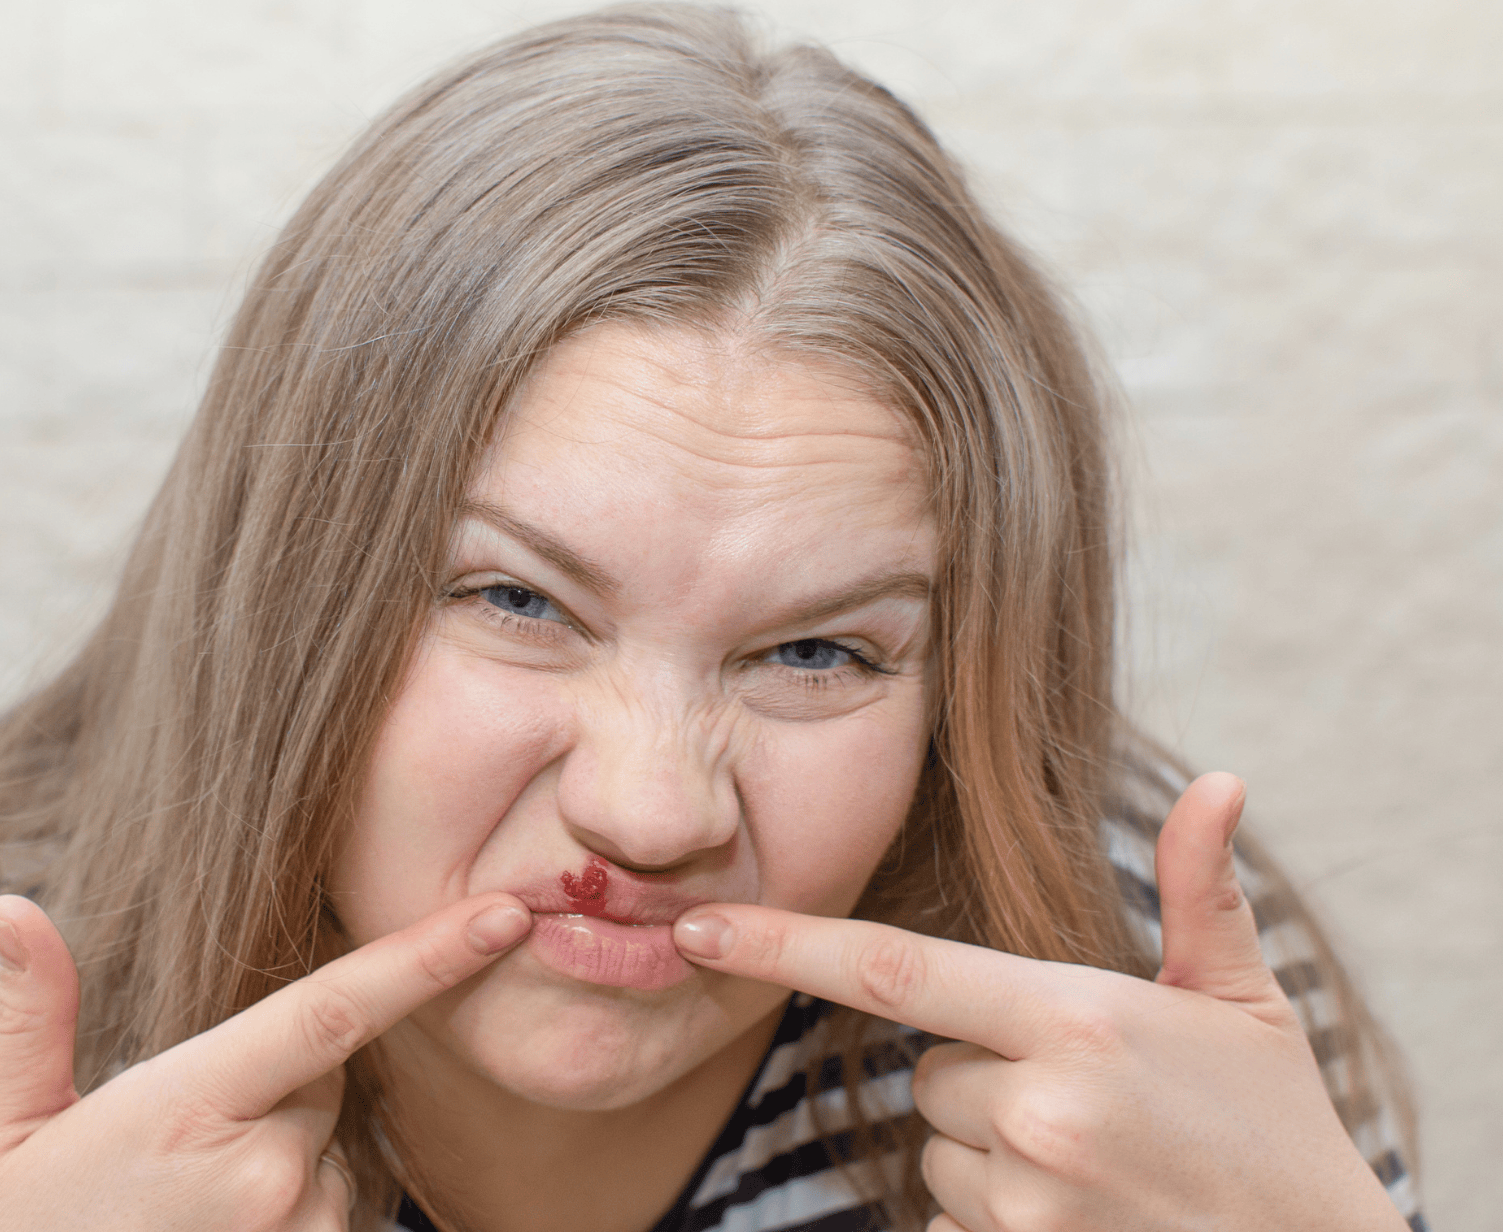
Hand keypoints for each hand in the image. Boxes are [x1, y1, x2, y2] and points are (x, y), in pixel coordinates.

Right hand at [0, 891, 532, 1230]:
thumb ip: (27, 1016)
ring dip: (286, 1154)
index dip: (426, 958)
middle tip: (185, 1137)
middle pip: (325, 1075)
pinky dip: (295, 1211)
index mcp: (187, 1109)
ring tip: (189, 1206)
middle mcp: (263, 1176)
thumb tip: (9, 905)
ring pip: (330, 1150)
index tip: (504, 915)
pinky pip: (334, 1213)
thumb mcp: (1, 1132)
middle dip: (282, 1079)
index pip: (331, 1012)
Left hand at [672, 773, 1408, 1231]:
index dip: (779, 945)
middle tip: (1082, 1092)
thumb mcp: (1247, 1003)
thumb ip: (1204, 892)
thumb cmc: (1278, 1132)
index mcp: (1076, 1020)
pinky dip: (997, 1210)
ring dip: (992, 1147)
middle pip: (926, 1069)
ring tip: (1096, 1158)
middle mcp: (1035, 1109)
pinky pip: (953, 1220)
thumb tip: (1220, 783)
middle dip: (976, 1069)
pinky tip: (1081, 1209)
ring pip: (939, 1148)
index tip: (692, 928)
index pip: (890, 970)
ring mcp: (1023, 1201)